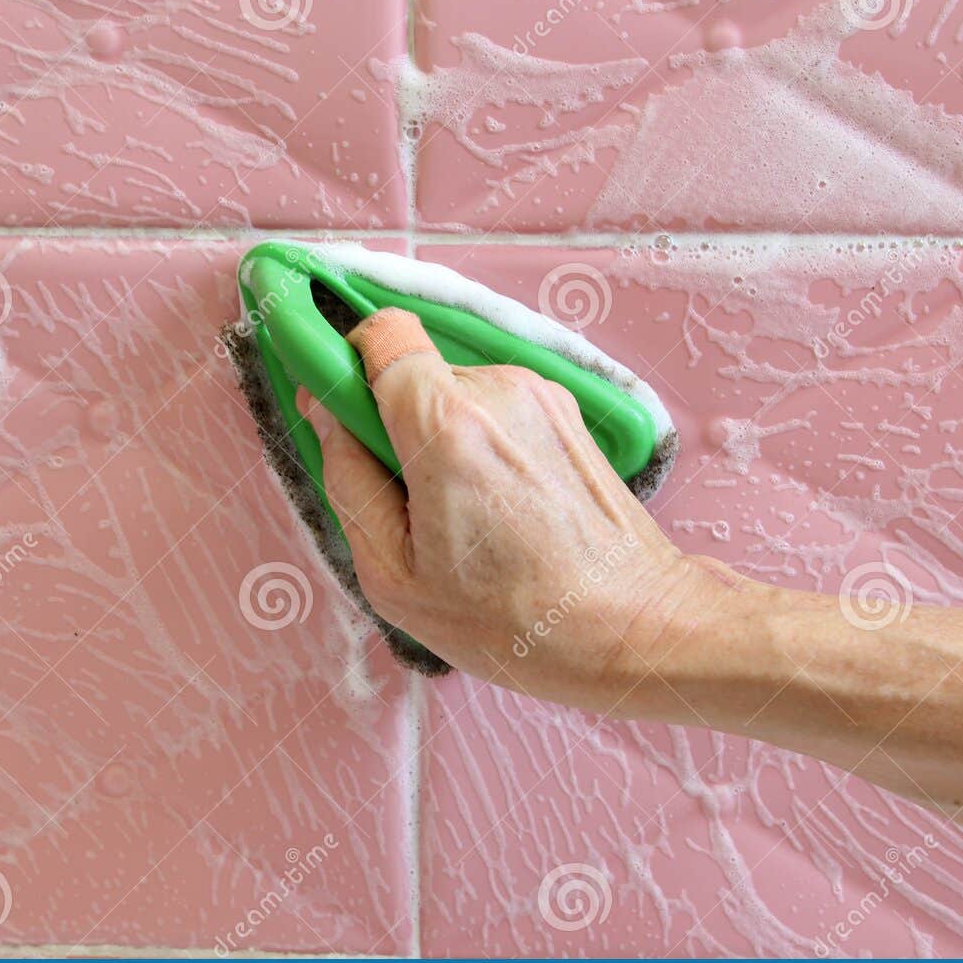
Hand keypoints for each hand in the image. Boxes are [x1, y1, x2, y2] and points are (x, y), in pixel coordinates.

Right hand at [298, 308, 694, 710]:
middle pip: (413, 373)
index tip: (333, 405)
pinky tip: (501, 512)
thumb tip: (326, 419)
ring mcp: (540, 396)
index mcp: (447, 427)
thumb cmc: (519, 621)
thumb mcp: (396, 577)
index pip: (379, 334)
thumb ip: (347, 482)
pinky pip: (495, 409)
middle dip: (393, 423)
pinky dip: (482, 446)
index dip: (345, 362)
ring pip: (454, 393)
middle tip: (407, 501)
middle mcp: (498, 392)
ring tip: (464, 519)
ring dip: (440, 439)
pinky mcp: (567, 412)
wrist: (636, 628)